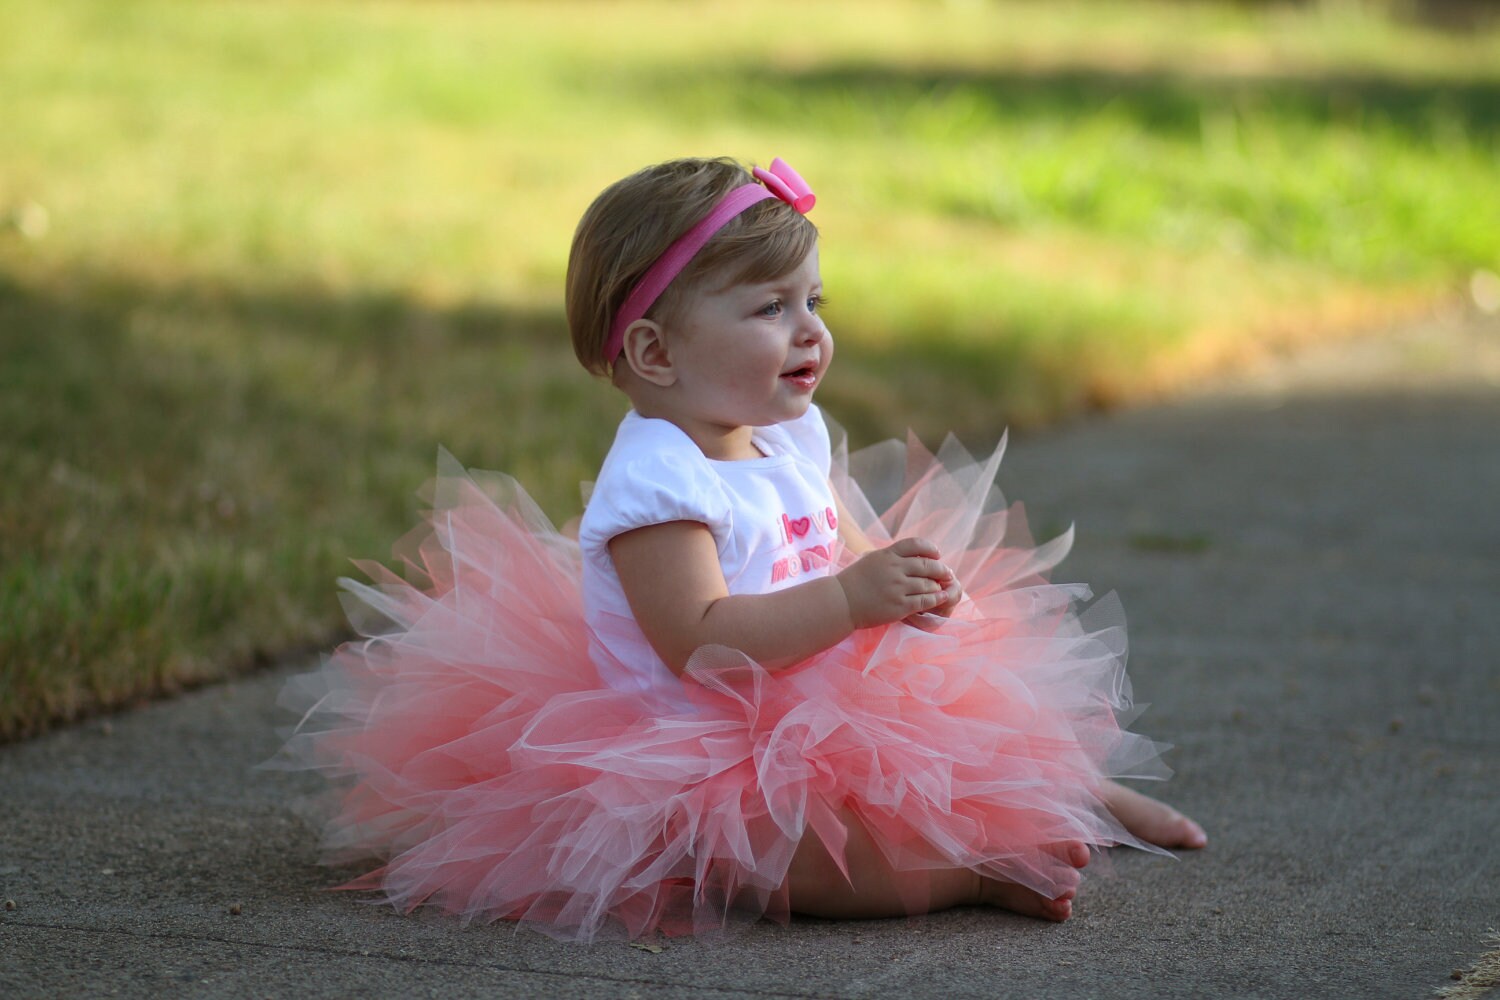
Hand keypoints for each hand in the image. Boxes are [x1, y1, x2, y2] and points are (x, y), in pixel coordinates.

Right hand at [834, 537, 958, 629]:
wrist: (841, 602)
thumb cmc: (854, 582)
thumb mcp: (871, 560)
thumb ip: (890, 557)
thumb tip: (911, 556)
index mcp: (887, 555)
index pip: (915, 544)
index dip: (930, 548)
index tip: (937, 554)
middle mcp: (894, 569)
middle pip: (927, 565)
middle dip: (941, 569)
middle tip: (947, 573)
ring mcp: (898, 587)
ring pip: (928, 584)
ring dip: (938, 585)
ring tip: (943, 587)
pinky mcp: (900, 605)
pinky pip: (925, 600)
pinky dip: (936, 598)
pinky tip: (941, 598)